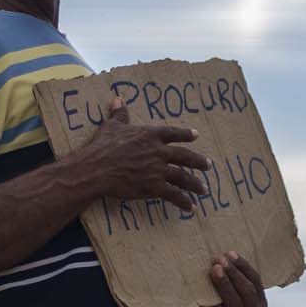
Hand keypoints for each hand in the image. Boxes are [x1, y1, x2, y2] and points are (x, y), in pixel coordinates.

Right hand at [74, 96, 210, 211]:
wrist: (97, 169)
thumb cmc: (102, 146)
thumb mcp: (112, 126)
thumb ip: (120, 114)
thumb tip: (118, 99)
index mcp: (150, 135)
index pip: (172, 133)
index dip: (185, 134)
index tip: (196, 135)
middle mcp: (158, 151)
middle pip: (184, 156)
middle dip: (198, 161)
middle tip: (209, 165)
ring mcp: (158, 170)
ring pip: (182, 176)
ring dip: (195, 184)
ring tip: (203, 189)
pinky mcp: (154, 187)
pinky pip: (173, 194)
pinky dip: (183, 201)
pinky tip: (190, 207)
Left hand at [193, 252, 267, 306]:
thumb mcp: (231, 293)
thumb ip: (233, 279)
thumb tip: (223, 255)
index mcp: (260, 304)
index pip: (256, 281)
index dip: (244, 267)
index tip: (230, 254)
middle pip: (248, 292)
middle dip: (234, 274)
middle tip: (219, 260)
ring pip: (235, 303)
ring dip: (224, 284)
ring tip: (214, 270)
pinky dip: (213, 304)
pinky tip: (206, 293)